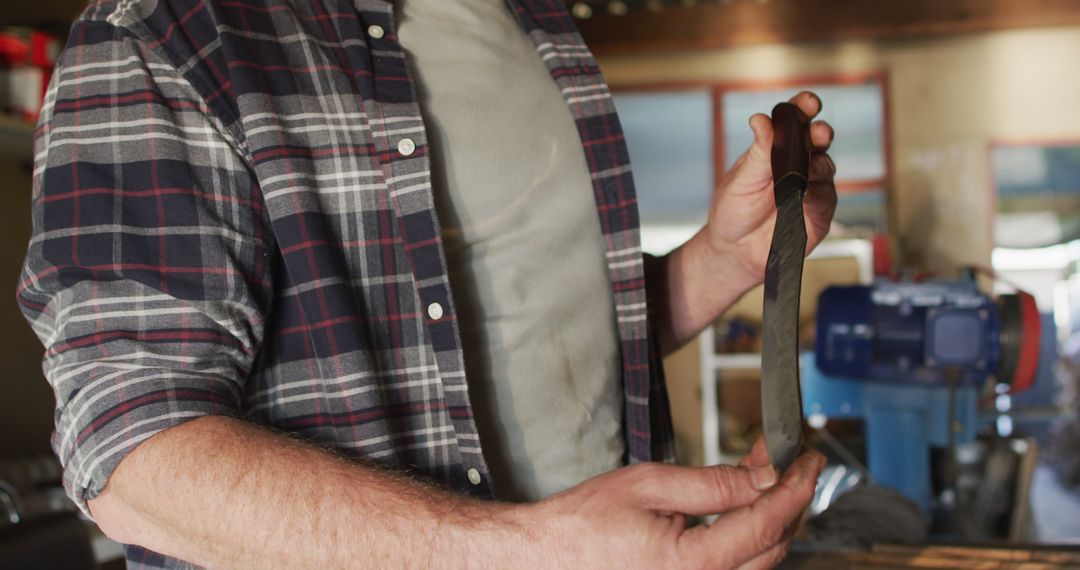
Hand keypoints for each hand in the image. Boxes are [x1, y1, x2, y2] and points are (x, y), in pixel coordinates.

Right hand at [525, 448, 825, 568]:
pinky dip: (751, 539)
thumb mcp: (648, 486)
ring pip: (760, 563)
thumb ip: (712, 484)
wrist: (547, 558)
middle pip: (773, 547)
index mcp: (690, 565)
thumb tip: (763, 477)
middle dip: (789, 500)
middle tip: (790, 460)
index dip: (795, 487)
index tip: (809, 458)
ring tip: (768, 478)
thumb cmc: (584, 523)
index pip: (766, 524)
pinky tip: (745, 510)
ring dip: (773, 519)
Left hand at [705, 91, 837, 286]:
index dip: (803, 108)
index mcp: (776, 149)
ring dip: (820, 162)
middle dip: (820, 132)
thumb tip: (760, 119)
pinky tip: (808, 191)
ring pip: (825, 166)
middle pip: (817, 139)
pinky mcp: (819, 212)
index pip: (794, 121)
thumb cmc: (733, 212)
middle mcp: (798, 164)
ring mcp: (812, 187)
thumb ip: (757, 152)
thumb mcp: (740, 180)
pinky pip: (827, 198)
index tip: (807, 102)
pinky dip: (820, 192)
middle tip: (817, 132)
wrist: (734, 252)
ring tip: (808, 166)